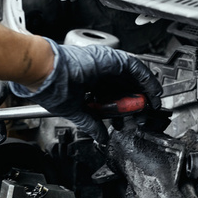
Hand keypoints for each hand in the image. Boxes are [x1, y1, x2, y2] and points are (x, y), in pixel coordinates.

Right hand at [9, 39, 161, 143]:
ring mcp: (106, 65)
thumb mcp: (77, 112)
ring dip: (143, 92)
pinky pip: (136, 69)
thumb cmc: (51, 88)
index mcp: (89, 84)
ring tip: (151, 106)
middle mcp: (99, 73)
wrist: (45, 73)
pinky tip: (151, 93)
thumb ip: (91, 124)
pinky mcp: (112, 60)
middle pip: (124, 87)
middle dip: (134, 102)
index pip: (111, 96)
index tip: (128, 119)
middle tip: (142, 115)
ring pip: (132, 78)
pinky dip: (146, 80)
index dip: (122, 108)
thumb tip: (100, 138)